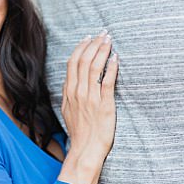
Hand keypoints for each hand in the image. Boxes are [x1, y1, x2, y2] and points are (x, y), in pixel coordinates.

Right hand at [61, 31, 117, 162]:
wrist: (86, 149)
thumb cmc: (80, 132)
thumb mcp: (67, 111)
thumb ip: (68, 94)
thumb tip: (69, 82)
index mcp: (69, 92)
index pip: (72, 63)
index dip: (80, 48)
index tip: (88, 38)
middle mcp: (78, 92)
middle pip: (83, 61)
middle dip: (93, 44)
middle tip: (103, 34)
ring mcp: (91, 98)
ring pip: (94, 67)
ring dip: (102, 51)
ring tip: (109, 41)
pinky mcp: (104, 104)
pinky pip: (107, 81)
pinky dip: (111, 68)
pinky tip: (115, 58)